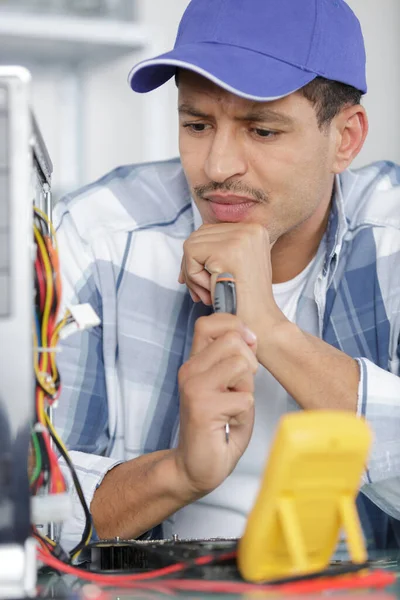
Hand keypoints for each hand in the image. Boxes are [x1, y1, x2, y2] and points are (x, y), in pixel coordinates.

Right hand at [174, 313, 257, 497]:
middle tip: (240, 388)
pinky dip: (245, 413)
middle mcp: (190, 370)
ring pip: (241, 364)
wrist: (195, 467)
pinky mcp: (203, 408)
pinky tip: (229, 423)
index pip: (209, 322)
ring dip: (247, 388)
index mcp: (195, 362)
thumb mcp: (227, 386)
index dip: (235, 327)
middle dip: (249, 363)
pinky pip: (245, 397)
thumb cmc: (217, 428)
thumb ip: (235, 360)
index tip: (246, 347)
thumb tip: (250, 336)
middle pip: (233, 339)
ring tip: (233, 406)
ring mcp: (194, 388)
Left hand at [179, 223, 286, 350]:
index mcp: (254, 229)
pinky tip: (209, 292)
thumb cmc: (244, 301)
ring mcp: (240, 237)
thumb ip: (219, 250)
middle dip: (192, 266)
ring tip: (207, 294)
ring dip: (192, 274)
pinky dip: (193, 276)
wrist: (260, 323)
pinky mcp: (227, 250)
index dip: (198, 258)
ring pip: (191, 245)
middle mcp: (250, 228)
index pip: (210, 231)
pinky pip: (191, 255)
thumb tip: (189, 246)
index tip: (197, 281)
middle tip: (200, 293)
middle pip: (198, 235)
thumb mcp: (237, 265)